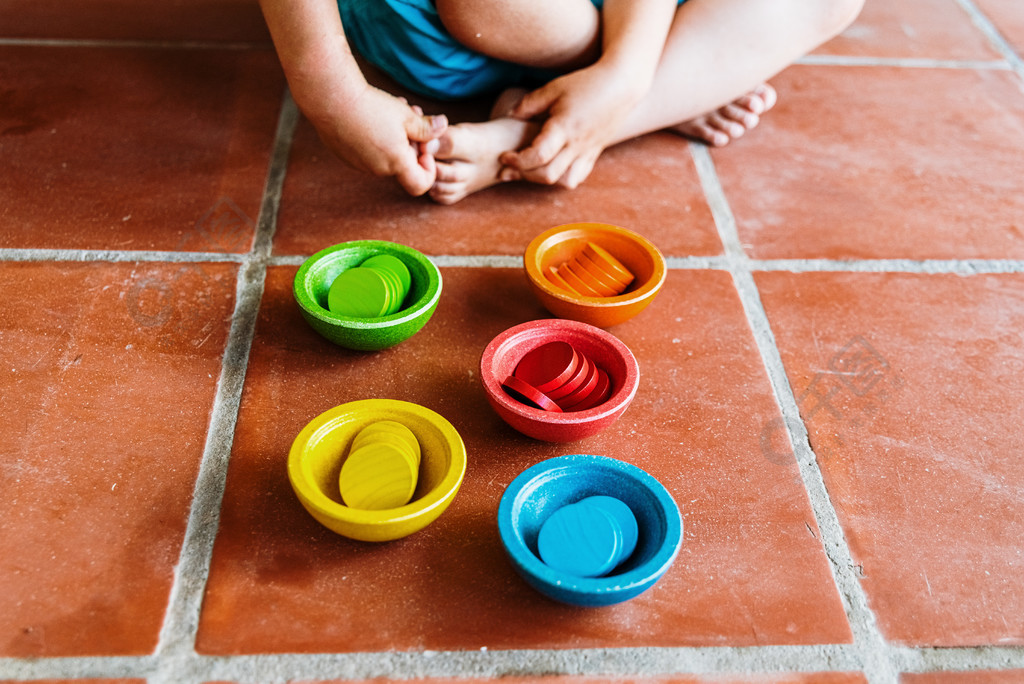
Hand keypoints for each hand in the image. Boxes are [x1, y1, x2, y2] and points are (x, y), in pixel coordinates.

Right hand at [311, 85, 447, 195]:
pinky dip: (377, 139)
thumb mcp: (406, 115)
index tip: (425, 147)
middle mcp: (377, 169)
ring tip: (392, 111)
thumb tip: (444, 127)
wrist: (330, 98)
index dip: (429, 169)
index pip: (420, 185)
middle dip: (412, 144)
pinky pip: (368, 152)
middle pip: (403, 166)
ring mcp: (359, 164)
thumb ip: (427, 128)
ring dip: (395, 138)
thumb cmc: (371, 106)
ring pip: (386, 156)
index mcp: (395, 163)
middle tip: (413, 116)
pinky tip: (372, 116)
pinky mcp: (346, 155)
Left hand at [498, 62, 642, 188]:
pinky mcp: (594, 153)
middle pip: (548, 175)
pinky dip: (562, 178)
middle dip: (524, 174)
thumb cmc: (586, 83)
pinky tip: (552, 168)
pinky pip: (578, 176)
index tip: (505, 155)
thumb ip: (529, 104)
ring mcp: (588, 152)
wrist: (622, 85)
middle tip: (509, 166)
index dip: (517, 161)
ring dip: (543, 180)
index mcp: (564, 128)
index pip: (538, 156)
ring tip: (530, 169)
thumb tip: (511, 116)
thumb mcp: (554, 88)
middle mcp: (577, 145)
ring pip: (564, 181)